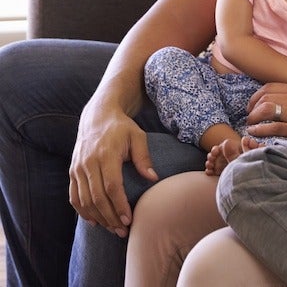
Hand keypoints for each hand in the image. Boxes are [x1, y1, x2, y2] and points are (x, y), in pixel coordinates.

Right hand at [68, 104, 157, 236]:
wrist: (97, 117)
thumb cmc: (122, 128)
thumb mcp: (137, 136)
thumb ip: (144, 157)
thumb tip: (153, 178)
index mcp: (106, 154)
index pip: (111, 186)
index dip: (119, 205)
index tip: (129, 219)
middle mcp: (88, 163)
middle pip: (97, 198)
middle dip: (110, 217)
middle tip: (123, 231)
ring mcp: (77, 168)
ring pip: (84, 201)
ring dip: (98, 218)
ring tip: (112, 229)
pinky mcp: (72, 172)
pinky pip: (74, 197)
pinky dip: (83, 211)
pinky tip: (94, 221)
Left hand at [246, 83, 286, 144]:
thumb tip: (265, 98)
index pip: (270, 87)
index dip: (255, 97)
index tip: (250, 107)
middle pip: (266, 98)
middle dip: (253, 109)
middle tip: (249, 118)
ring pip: (267, 110)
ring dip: (254, 118)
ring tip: (251, 125)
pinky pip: (274, 127)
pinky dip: (260, 129)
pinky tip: (254, 132)